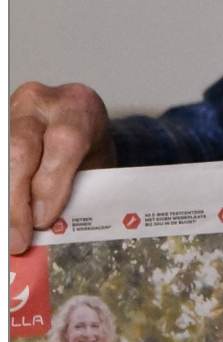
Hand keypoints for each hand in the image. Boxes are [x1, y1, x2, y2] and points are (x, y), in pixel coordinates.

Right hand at [9, 82, 114, 252]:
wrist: (76, 124)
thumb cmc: (87, 150)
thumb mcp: (95, 166)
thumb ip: (78, 191)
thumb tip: (52, 230)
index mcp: (77, 107)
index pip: (64, 142)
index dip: (51, 184)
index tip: (43, 221)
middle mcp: (39, 102)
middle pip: (21, 149)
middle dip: (17, 200)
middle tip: (18, 239)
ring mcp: (10, 111)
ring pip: (3, 157)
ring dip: (6, 198)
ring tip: (9, 232)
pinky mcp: (0, 126)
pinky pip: (0, 162)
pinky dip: (4, 189)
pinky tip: (7, 216)